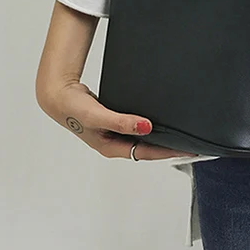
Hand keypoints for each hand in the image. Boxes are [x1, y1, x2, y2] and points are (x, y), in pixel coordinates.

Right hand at [38, 80, 197, 159]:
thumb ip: (122, 122)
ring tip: (181, 135)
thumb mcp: (99, 116)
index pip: (147, 153)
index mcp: (112, 148)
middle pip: (148, 150)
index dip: (168, 152)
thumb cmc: (74, 108)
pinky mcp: (115, 124)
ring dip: (161, 138)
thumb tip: (146, 127)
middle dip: (169, 148)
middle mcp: (115, 144)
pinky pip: (138, 128)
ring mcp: (115, 135)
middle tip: (191, 144)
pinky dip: (150, 126)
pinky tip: (160, 122)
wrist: (58, 95)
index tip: (188, 150)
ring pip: (144, 139)